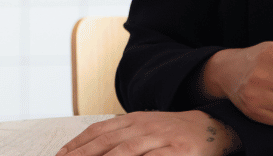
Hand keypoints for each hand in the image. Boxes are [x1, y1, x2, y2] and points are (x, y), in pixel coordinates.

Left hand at [55, 111, 238, 155]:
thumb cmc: (172, 132)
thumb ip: (120, 138)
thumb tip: (93, 150)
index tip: (61, 155)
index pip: (98, 131)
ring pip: (127, 151)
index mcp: (132, 119)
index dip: (77, 144)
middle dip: (83, 155)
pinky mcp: (179, 150)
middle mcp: (143, 126)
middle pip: (107, 142)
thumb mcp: (144, 129)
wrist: (211, 125)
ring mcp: (161, 137)